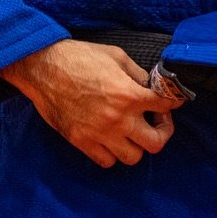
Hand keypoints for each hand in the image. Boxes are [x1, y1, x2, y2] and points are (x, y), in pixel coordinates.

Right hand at [0, 39, 183, 167]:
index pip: (166, 106)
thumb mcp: (116, 56)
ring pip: (132, 158)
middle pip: (156, 143)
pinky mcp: (82, 142)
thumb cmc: (79, 57)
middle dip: (162, 132)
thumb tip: (151, 87)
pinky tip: (111, 139)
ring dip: (136, 145)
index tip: (169, 103)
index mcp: (129, 94)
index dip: (173, 103)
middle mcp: (118, 119)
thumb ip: (138, 74)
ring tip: (132, 132)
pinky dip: (112, 153)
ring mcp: (100, 134)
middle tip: (156, 121)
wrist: (44, 67)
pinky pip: (106, 161)